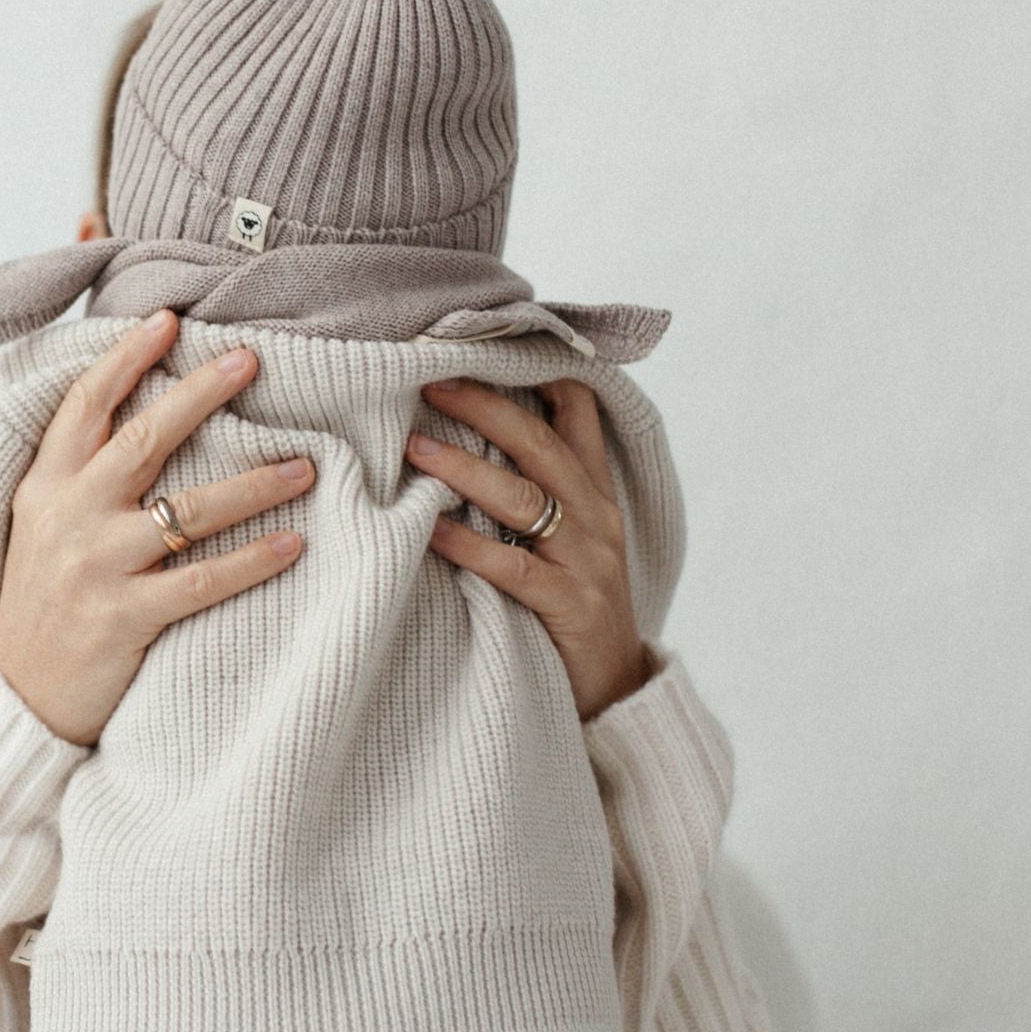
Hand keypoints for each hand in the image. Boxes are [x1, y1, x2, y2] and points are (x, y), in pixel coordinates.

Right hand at [0, 308, 314, 792]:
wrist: (14, 697)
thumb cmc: (39, 607)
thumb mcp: (39, 528)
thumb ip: (76, 477)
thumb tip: (137, 421)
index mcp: (45, 488)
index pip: (84, 405)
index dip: (125, 357)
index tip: (168, 320)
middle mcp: (69, 517)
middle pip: (143, 438)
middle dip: (201, 393)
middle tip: (252, 359)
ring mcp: (97, 568)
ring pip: (188, 510)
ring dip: (253, 482)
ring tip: (304, 465)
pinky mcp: (124, 617)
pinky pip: (202, 580)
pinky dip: (252, 560)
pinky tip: (294, 544)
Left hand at [407, 376, 656, 722]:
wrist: (614, 689)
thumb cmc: (571, 608)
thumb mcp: (565, 538)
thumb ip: (534, 489)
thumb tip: (469, 438)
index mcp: (594, 492)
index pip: (576, 411)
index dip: (536, 371)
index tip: (483, 342)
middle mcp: (595, 516)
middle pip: (539, 443)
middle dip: (485, 406)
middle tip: (428, 381)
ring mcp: (586, 561)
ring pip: (525, 498)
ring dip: (466, 469)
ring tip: (415, 449)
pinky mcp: (568, 605)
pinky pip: (513, 567)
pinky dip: (467, 545)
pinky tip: (428, 530)